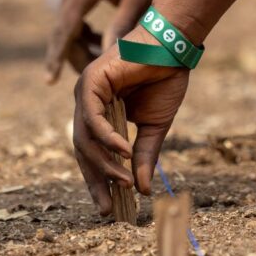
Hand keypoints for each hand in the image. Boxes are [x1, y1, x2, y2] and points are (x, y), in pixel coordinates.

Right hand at [45, 0, 167, 83]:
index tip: (50, 80)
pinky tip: (98, 38)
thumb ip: (122, 26)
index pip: (66, 31)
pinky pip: (73, 14)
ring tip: (99, 56)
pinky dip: (82, 30)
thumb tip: (108, 57)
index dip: (58, 57)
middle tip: (87, 75)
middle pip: (63, 31)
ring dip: (80, 43)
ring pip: (68, 24)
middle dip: (72, 55)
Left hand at [73, 26, 188, 214]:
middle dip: (96, 180)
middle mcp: (87, 103)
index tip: (108, 207)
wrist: (173, 48)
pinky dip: (107, 137)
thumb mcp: (154, 128)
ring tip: (124, 181)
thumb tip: (144, 190)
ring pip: (85, 138)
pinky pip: (93, 118)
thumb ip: (145, 155)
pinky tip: (124, 151)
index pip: (92, 153)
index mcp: (99, 113)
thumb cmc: (164, 80)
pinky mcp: (90, 82)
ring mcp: (85, 91)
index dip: (99, 181)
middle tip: (108, 206)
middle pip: (83, 150)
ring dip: (105, 162)